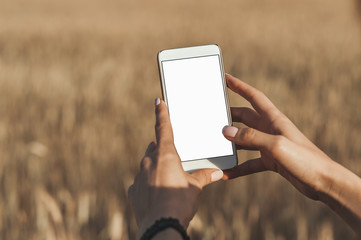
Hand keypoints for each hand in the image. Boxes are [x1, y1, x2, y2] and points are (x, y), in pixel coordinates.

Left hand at [128, 98, 222, 238]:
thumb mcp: (194, 187)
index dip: (161, 113)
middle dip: (161, 150)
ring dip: (155, 168)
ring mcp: (139, 176)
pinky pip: (140, 182)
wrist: (161, 224)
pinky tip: (157, 193)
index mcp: (166, 155)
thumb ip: (204, 176)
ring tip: (167, 181)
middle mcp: (149, 162)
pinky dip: (148, 184)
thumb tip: (218, 173)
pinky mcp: (133, 190)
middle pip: (154, 148)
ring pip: (147, 165)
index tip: (158, 101)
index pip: (163, 128)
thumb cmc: (180, 202)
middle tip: (172, 160)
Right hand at [222, 74, 360, 234]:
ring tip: (216, 145)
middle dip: (229, 115)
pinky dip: (238, 167)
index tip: (226, 78)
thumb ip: (251, 138)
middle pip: (245, 118)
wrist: (323, 182)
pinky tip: (227, 173)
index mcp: (274, 119)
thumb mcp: (275, 146)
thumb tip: (226, 132)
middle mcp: (271, 129)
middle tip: (213, 114)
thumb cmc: (305, 160)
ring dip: (232, 143)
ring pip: (245, 140)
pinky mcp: (271, 161)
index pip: (254, 96)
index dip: (239, 86)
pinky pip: (249, 162)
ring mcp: (270, 145)